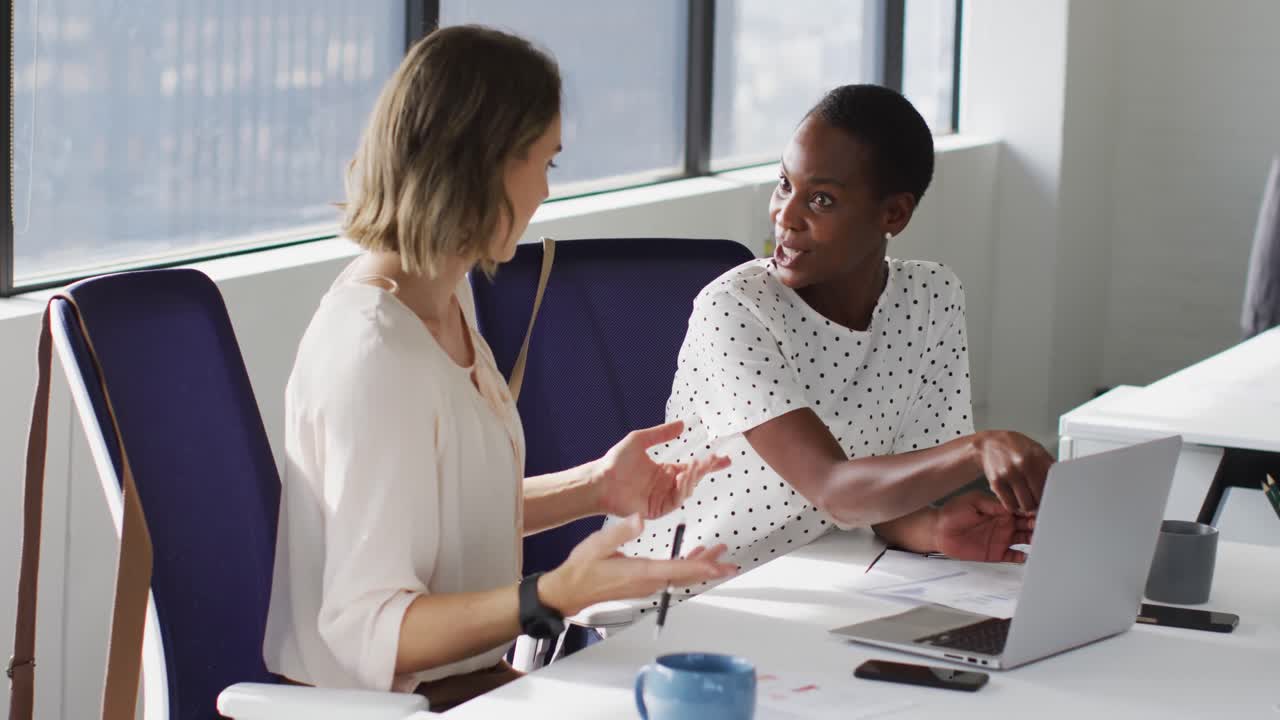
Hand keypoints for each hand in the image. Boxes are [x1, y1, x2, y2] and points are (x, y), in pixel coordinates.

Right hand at [539, 514, 737, 615]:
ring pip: (680, 576)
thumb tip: (639, 519)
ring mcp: (646, 586)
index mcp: (640, 572)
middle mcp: (647, 582)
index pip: (677, 569)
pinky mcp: (642, 584)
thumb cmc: (582, 570)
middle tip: (729, 561)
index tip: (718, 565)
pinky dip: (686, 567)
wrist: (570, 591)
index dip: (700, 566)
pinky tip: (692, 557)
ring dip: (700, 565)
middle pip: (686, 575)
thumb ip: (621, 531)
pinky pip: (671, 577)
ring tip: (717, 554)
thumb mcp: (598, 544)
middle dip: (709, 567)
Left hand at [593, 420, 729, 518]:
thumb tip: (682, 424)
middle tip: (714, 459)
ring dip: (693, 477)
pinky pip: (676, 500)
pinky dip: (682, 488)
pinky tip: (683, 476)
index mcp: (664, 471)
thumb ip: (661, 433)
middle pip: (693, 478)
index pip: (691, 468)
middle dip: (705, 469)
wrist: (600, 480)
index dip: (708, 464)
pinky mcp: (658, 509)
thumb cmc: (615, 461)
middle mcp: (666, 485)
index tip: (724, 458)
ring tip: (695, 464)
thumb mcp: (640, 440)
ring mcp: (662, 498)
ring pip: (687, 489)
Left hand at [935, 492, 1034, 562]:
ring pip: (1024, 539)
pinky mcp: (996, 553)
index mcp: (1000, 509)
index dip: (1031, 509)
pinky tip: (1025, 556)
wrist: (938, 531)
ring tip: (1038, 540)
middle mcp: (1004, 524)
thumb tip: (1010, 505)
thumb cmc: (952, 513)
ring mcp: (1002, 539)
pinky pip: (1013, 556)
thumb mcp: (972, 502)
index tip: (1041, 510)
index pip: (1021, 509)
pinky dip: (1021, 557)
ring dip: (1033, 540)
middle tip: (1044, 525)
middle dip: (1037, 524)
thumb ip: (991, 504)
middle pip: (1027, 524)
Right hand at [972, 430, 1054, 512]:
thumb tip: (1062, 481)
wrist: (988, 444)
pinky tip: (1016, 500)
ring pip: (1026, 505)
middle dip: (1041, 502)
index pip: (1052, 483)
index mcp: (1036, 455)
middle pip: (1040, 497)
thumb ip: (1048, 464)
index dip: (1054, 494)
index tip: (1054, 498)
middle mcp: (1022, 464)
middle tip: (1039, 500)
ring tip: (1028, 501)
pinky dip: (1015, 506)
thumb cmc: (1014, 447)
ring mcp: (1008, 473)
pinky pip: (1010, 505)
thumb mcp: (1035, 448)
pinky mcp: (996, 482)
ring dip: (1028, 506)